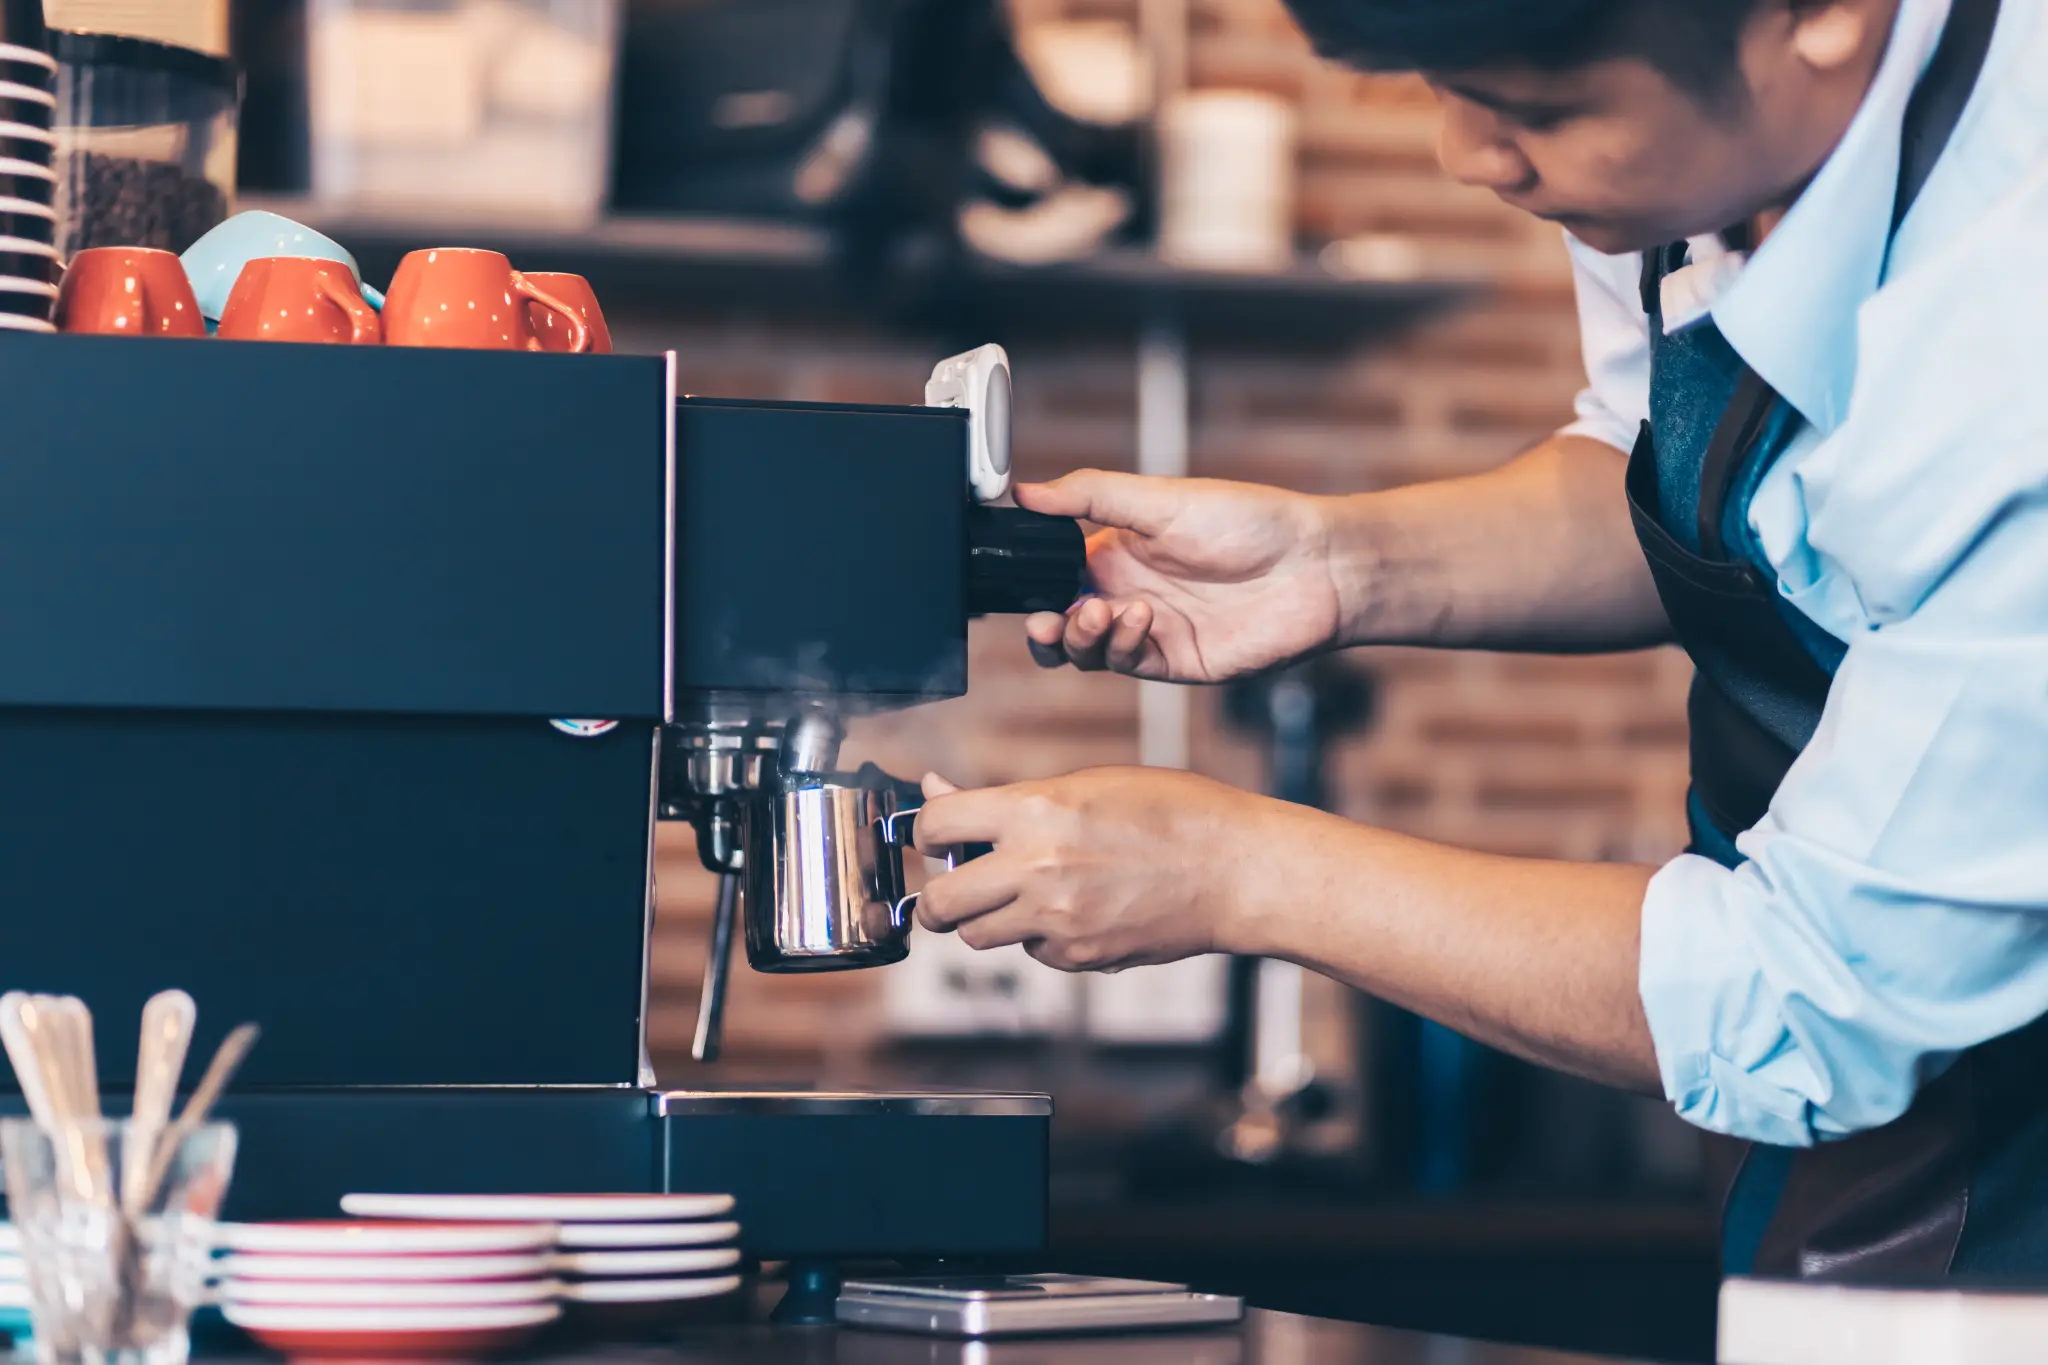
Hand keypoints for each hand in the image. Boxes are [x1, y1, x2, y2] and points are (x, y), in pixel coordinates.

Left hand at [911, 769, 1269, 972]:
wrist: (1234, 870)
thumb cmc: (1172, 812)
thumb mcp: (1086, 782)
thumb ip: (1006, 796)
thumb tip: (936, 789)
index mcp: (1034, 810)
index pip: (935, 826)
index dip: (926, 831)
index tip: (936, 836)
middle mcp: (1036, 868)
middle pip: (939, 903)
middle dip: (935, 897)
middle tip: (951, 886)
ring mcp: (1057, 920)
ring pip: (976, 937)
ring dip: (984, 918)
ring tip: (1020, 894)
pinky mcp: (1079, 957)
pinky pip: (1032, 951)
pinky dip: (1039, 936)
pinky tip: (1075, 909)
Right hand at [1016, 471, 1341, 682]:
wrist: (1315, 567)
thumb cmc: (1248, 521)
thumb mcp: (1158, 497)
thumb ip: (1087, 494)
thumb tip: (1022, 489)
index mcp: (1117, 550)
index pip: (1054, 576)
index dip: (1032, 585)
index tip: (1019, 582)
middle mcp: (1127, 592)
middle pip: (1062, 625)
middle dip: (1047, 627)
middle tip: (1049, 618)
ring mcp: (1150, 631)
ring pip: (1088, 652)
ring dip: (1081, 637)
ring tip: (1100, 613)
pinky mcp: (1175, 662)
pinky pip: (1128, 665)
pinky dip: (1122, 647)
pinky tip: (1140, 619)